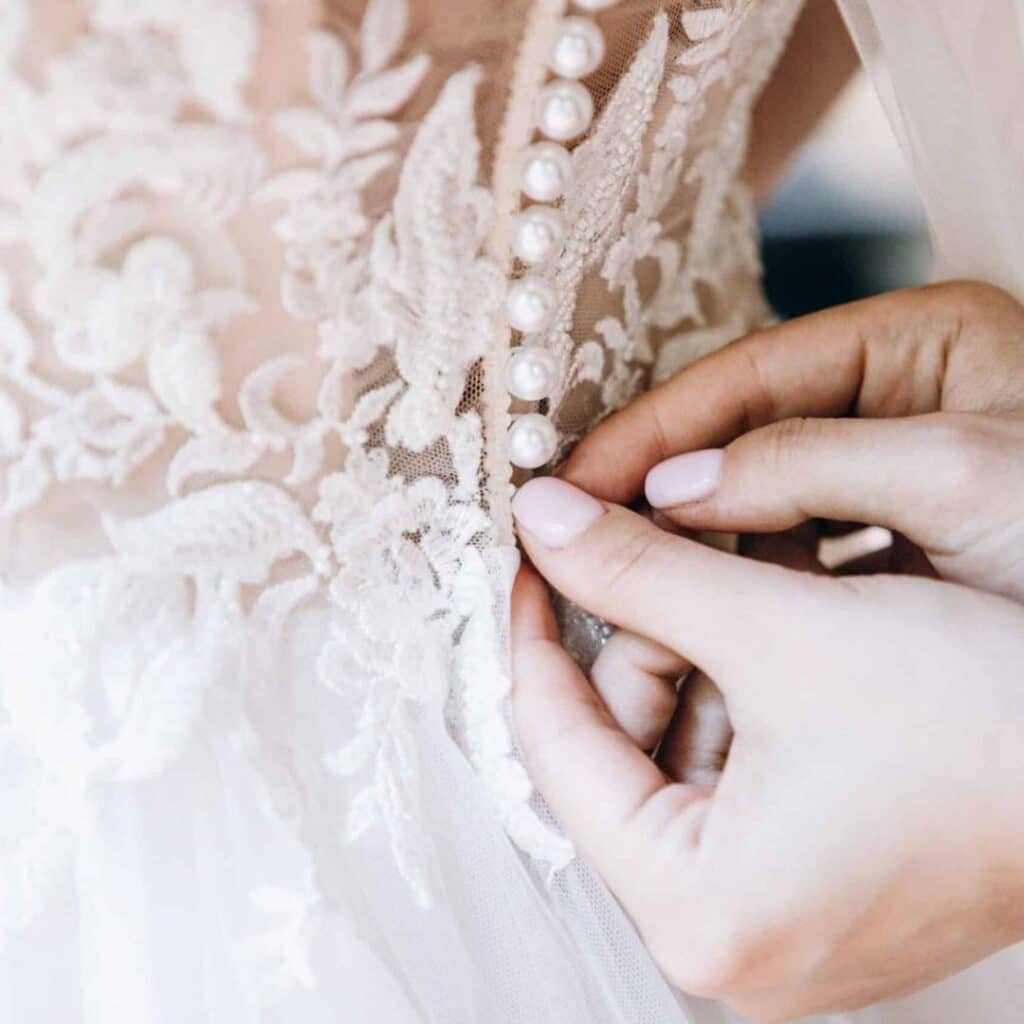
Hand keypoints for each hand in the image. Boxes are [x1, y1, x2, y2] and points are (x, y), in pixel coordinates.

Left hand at [511, 481, 1023, 1020]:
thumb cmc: (992, 718)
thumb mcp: (780, 628)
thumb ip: (637, 569)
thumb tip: (542, 521)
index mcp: (699, 911)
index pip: (555, 743)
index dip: (539, 629)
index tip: (537, 553)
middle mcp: (731, 940)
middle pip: (620, 746)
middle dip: (641, 633)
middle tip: (660, 549)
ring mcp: (779, 917)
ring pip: (680, 749)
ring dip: (699, 649)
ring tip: (742, 574)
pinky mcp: (821, 884)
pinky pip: (738, 770)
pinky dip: (744, 686)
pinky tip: (781, 621)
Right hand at [563, 281, 1023, 601]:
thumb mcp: (960, 480)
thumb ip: (801, 468)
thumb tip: (660, 492)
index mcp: (924, 340)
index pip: (747, 373)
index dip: (653, 428)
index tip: (571, 478)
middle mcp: (899, 397)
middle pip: (742, 435)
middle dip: (661, 487)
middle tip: (578, 535)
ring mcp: (895, 471)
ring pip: (760, 501)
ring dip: (698, 543)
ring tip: (627, 582)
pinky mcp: (895, 541)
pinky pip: (797, 554)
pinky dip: (751, 583)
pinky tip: (712, 614)